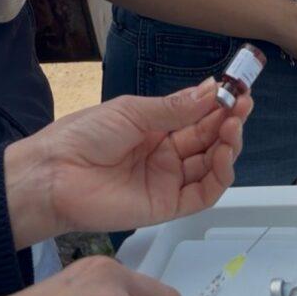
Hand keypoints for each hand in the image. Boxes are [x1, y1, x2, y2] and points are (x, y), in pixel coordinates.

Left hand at [4, 78, 251, 245]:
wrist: (55, 175)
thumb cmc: (84, 136)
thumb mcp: (132, 112)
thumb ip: (174, 108)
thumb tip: (211, 89)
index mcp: (155, 127)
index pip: (198, 116)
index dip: (219, 104)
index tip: (238, 89)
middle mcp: (166, 153)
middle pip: (209, 139)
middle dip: (229, 121)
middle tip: (241, 104)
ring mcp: (168, 179)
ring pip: (211, 165)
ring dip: (229, 146)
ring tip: (233, 126)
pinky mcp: (167, 205)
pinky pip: (202, 193)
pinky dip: (220, 176)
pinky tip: (225, 155)